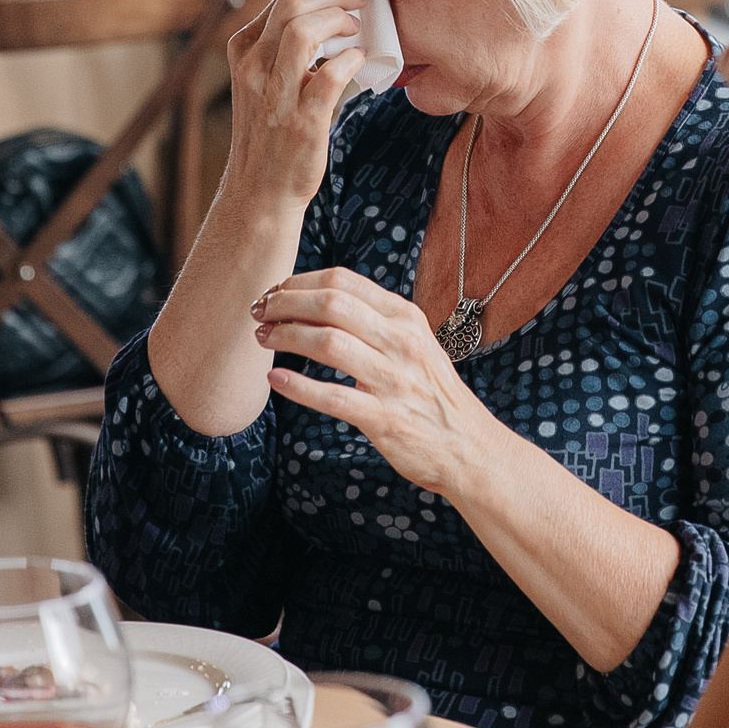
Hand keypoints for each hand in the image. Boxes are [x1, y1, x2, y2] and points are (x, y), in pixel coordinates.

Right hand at [224, 0, 369, 205]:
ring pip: (302, 30)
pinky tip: (360, 60)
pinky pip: (329, 76)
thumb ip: (289, 47)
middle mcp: (254, 66)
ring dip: (339, 20)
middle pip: (292, 2)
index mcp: (245, 49)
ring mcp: (275, 93)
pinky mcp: (301, 121)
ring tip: (357, 28)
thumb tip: (335, 13)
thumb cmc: (273, 130)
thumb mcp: (267, 79)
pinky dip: (350, 61)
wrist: (260, 190)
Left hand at [257, 267, 503, 497]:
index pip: (344, 281)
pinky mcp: (385, 418)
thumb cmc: (431, 394)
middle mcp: (402, 341)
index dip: (301, 282)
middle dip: (286, 303)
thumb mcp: (415, 342)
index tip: (276, 291)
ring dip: (286, 337)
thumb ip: (377, 321)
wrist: (469, 446)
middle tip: (259, 311)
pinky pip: (333, 397)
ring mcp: (394, 380)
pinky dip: (298, 386)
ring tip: (263, 338)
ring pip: (329, 343)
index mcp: (406, 317)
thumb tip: (322, 300)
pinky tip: (275, 379)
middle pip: (332, 304)